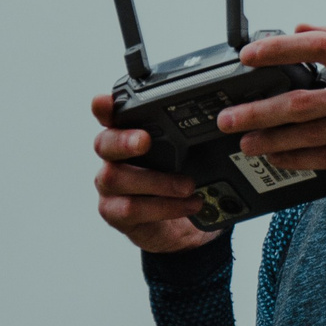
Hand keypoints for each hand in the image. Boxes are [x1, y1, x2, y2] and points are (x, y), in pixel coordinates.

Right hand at [92, 93, 218, 254]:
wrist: (186, 225)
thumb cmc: (184, 180)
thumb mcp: (195, 154)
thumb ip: (193, 136)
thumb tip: (222, 117)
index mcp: (130, 136)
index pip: (111, 117)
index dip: (104, 108)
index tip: (105, 100)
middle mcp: (115, 159)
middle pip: (103, 144)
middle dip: (124, 140)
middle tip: (145, 141)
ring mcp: (111, 187)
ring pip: (114, 178)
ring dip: (157, 181)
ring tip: (188, 185)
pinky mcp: (114, 213)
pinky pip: (130, 208)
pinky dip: (164, 206)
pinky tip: (188, 204)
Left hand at [219, 22, 325, 188]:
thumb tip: (301, 25)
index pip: (322, 45)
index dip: (281, 49)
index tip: (249, 56)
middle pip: (304, 100)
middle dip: (259, 110)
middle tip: (229, 116)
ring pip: (309, 134)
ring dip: (270, 139)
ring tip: (245, 141)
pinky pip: (324, 157)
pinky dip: (295, 159)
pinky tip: (276, 158)